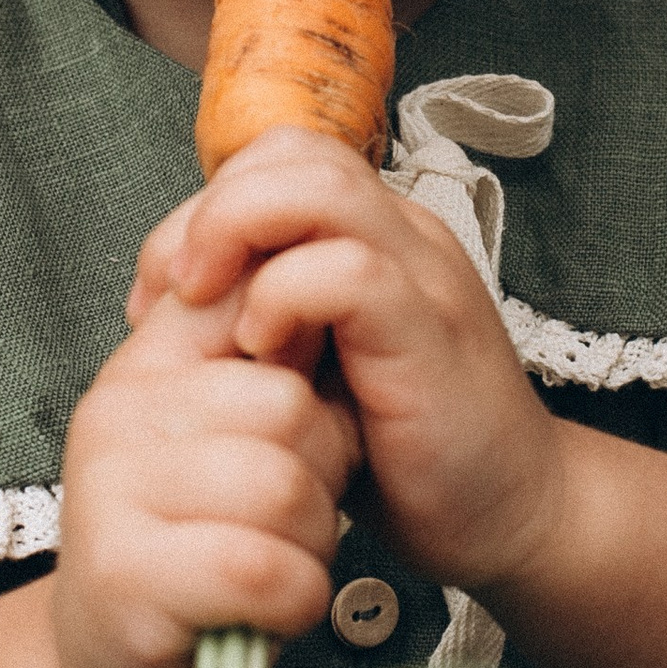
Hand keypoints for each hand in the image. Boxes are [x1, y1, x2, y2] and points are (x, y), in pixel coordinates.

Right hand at [53, 271, 357, 667]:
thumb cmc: (201, 545)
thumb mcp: (228, 435)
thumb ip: (270, 361)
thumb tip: (336, 285)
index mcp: (149, 360)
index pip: (254, 299)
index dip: (315, 366)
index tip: (307, 426)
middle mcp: (116, 410)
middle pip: (291, 406)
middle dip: (323, 474)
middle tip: (284, 519)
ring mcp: (111, 492)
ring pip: (285, 487)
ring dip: (310, 543)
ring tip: (272, 562)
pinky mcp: (126, 577)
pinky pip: (264, 569)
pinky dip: (294, 600)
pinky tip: (266, 608)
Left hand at [128, 128, 565, 601]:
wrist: (509, 516)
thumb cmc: (403, 452)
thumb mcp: (310, 373)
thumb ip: (258, 321)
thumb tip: (164, 306)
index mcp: (372, 236)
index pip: (273, 161)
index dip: (199, 212)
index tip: (157, 300)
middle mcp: (403, 237)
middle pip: (293, 151)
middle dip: (209, 212)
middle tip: (172, 295)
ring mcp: (423, 277)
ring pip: (321, 185)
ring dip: (238, 233)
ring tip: (207, 307)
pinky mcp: (430, 333)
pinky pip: (351, 271)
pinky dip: (286, 296)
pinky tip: (264, 350)